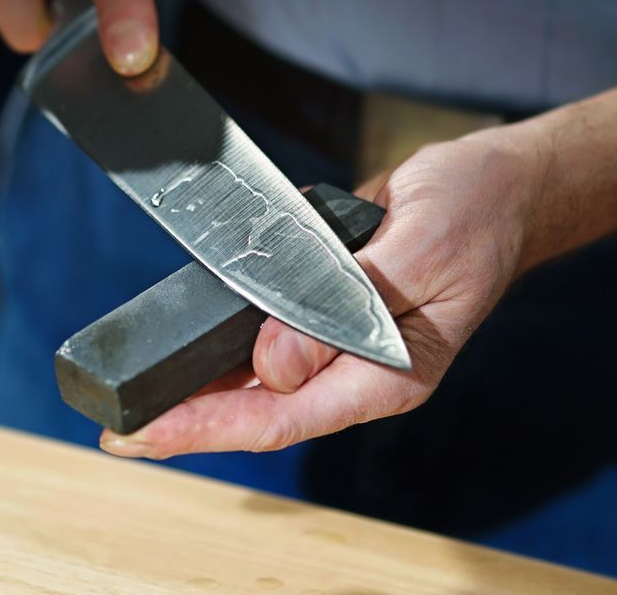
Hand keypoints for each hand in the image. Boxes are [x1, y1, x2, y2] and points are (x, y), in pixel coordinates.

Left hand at [97, 44, 616, 458]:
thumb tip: (275, 366)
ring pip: (261, 378)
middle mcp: (362, 367)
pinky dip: (227, 342)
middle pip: (263, 409)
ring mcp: (345, 341)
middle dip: (191, 419)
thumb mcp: (420, 252)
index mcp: (390, 372)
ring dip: (201, 385)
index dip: (211, 428)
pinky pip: (270, 335)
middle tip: (120, 427)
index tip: (147, 433)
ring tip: (137, 395)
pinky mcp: (331, 308)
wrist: (496, 183)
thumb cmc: (474, 212)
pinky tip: (188, 344)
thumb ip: (349, 307)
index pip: (286, 416)